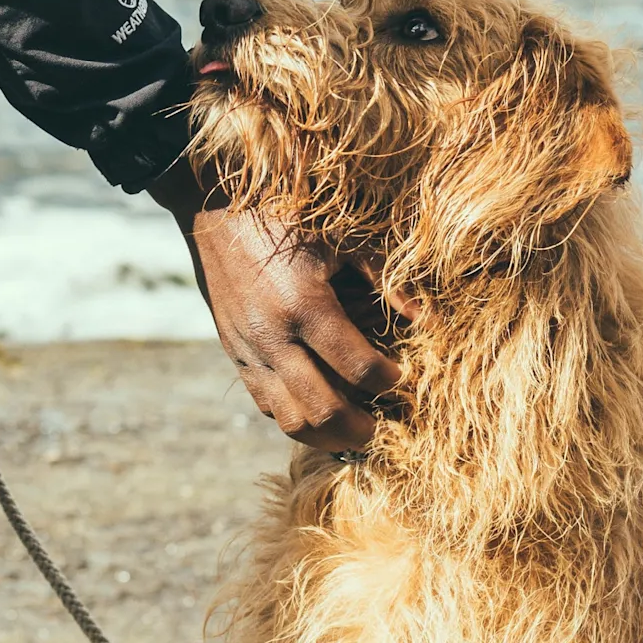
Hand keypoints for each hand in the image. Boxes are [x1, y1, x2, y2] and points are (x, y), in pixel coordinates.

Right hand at [150, 169, 400, 451]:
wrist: (214, 208)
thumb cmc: (285, 214)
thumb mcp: (342, 238)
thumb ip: (387, 280)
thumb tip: (429, 318)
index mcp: (304, 305)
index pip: (358, 368)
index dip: (389, 381)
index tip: (403, 376)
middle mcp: (273, 337)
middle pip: (322, 410)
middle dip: (360, 428)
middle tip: (384, 426)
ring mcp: (248, 350)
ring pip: (288, 419)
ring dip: (325, 435)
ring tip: (352, 430)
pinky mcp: (233, 353)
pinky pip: (264, 402)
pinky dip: (293, 415)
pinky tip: (317, 408)